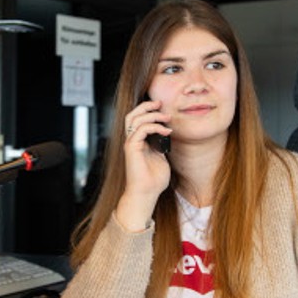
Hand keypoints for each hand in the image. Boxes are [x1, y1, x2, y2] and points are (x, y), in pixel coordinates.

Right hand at [115, 100, 172, 230]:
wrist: (146, 193)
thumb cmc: (154, 180)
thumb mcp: (161, 158)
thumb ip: (161, 145)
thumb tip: (166, 135)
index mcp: (138, 142)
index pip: (138, 119)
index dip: (148, 111)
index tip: (163, 109)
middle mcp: (132, 140)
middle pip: (132, 115)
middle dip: (146, 106)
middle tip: (160, 103)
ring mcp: (130, 143)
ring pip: (135, 119)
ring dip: (153, 115)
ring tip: (166, 117)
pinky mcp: (132, 148)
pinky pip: (141, 129)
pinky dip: (155, 127)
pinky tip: (166, 132)